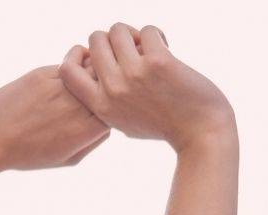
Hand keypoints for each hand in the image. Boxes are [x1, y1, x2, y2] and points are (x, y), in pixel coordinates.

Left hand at [0, 66, 111, 171]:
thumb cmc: (28, 154)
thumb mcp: (67, 159)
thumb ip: (93, 141)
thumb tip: (109, 122)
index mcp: (87, 130)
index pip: (116, 107)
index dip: (113, 106)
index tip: (105, 107)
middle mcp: (77, 106)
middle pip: (106, 84)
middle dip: (105, 84)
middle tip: (97, 87)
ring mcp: (61, 87)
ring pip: (89, 69)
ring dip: (89, 73)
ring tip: (80, 82)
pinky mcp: (43, 73)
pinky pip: (67, 65)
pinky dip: (70, 69)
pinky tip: (60, 80)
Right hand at [60, 24, 233, 152]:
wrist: (201, 132)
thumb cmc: (164, 127)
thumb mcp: (124, 122)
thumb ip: (107, 101)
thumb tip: (95, 70)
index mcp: (101, 105)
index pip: (66, 70)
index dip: (80, 54)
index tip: (99, 56)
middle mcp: (113, 89)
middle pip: (96, 40)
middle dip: (113, 38)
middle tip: (133, 50)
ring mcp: (134, 75)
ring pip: (118, 29)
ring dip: (134, 33)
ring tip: (149, 47)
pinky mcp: (158, 62)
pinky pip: (148, 30)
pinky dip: (157, 35)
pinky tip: (166, 47)